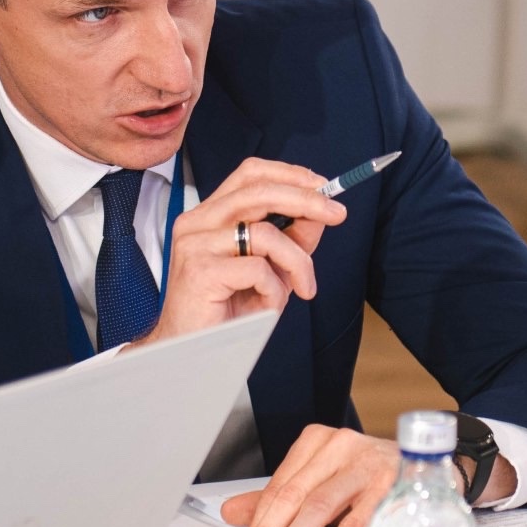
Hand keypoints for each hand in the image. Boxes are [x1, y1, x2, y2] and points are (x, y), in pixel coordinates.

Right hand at [129, 157, 344, 349]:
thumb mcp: (268, 270)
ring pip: (265, 233)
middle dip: (307, 200)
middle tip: (337, 214)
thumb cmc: (225, 312)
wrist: (189, 353)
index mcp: (209, 215)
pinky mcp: (200, 271)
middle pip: (260, 191)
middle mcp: (196, 222)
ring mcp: (195, 245)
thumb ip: (291, 239)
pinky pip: (258, 269)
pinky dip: (275, 290)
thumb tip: (321, 213)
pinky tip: (268, 307)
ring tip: (303, 288)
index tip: (324, 185)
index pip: (250, 173)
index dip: (290, 173)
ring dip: (297, 262)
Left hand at [218, 424, 516, 526]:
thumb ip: (279, 498)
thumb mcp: (324, 482)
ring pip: (322, 505)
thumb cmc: (372, 477)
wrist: (433, 470)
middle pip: (295, 494)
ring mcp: (369, 467)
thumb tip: (233, 514)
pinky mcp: (392, 489)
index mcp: (320, 442)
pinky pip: (357, 523)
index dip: (259, 520)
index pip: (280, 484)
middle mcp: (342, 447)